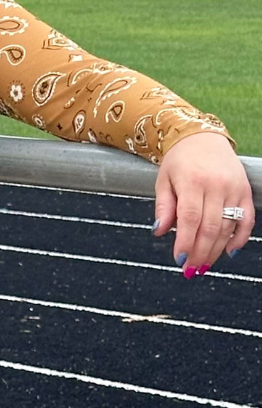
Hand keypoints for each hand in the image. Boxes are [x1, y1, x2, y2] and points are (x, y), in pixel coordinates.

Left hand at [153, 133, 254, 274]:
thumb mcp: (163, 180)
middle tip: (190, 270)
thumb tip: (158, 232)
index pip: (190, 218)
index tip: (178, 259)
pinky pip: (247, 219)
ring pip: (227, 227)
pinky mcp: (245, 191)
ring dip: (216, 250)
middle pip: (210, 227)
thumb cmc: (179, 161)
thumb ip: (163, 206)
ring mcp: (234, 188)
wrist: (203, 138)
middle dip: (200, 252)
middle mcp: (216, 185)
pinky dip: (240, 238)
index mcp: (192, 180)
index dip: (185, 242)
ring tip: (203, 265)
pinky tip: (229, 252)